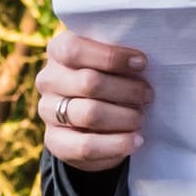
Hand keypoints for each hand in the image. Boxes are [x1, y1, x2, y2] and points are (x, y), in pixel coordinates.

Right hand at [38, 26, 154, 173]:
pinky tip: (136, 140)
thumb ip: (119, 59)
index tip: (142, 63)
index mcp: (58, 50)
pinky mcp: (54, 141)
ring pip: (89, 114)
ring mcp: (47, 111)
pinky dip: (117, 144)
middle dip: (126, 89)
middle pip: (88, 82)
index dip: (111, 57)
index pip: (74, 49)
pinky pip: (86, 146)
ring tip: (141, 118)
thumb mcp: (111, 63)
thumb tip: (141, 64)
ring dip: (124, 117)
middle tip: (147, 95)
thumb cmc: (109, 79)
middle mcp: (48, 80)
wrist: (92, 119)